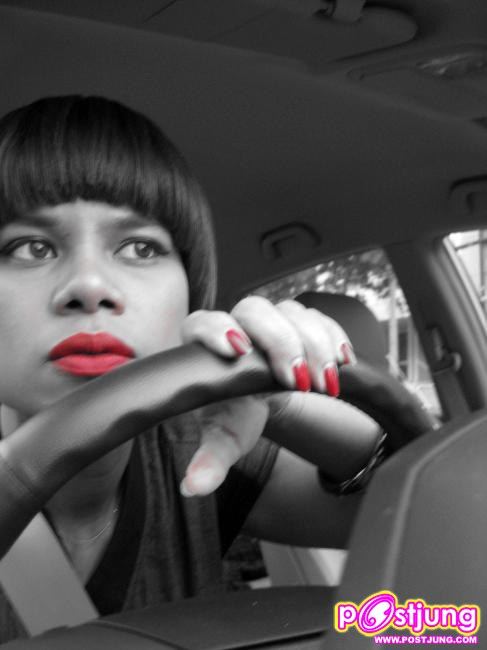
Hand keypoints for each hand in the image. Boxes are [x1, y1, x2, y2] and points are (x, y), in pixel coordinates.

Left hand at [179, 296, 355, 496]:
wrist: (256, 400)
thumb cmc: (234, 413)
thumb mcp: (224, 437)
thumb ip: (209, 460)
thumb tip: (194, 486)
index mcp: (207, 347)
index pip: (204, 322)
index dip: (217, 330)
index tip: (237, 351)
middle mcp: (238, 325)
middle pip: (255, 311)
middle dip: (280, 342)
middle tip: (298, 379)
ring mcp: (270, 320)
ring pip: (291, 312)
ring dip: (314, 344)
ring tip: (326, 382)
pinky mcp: (299, 322)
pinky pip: (319, 318)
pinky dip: (335, 337)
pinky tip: (343, 362)